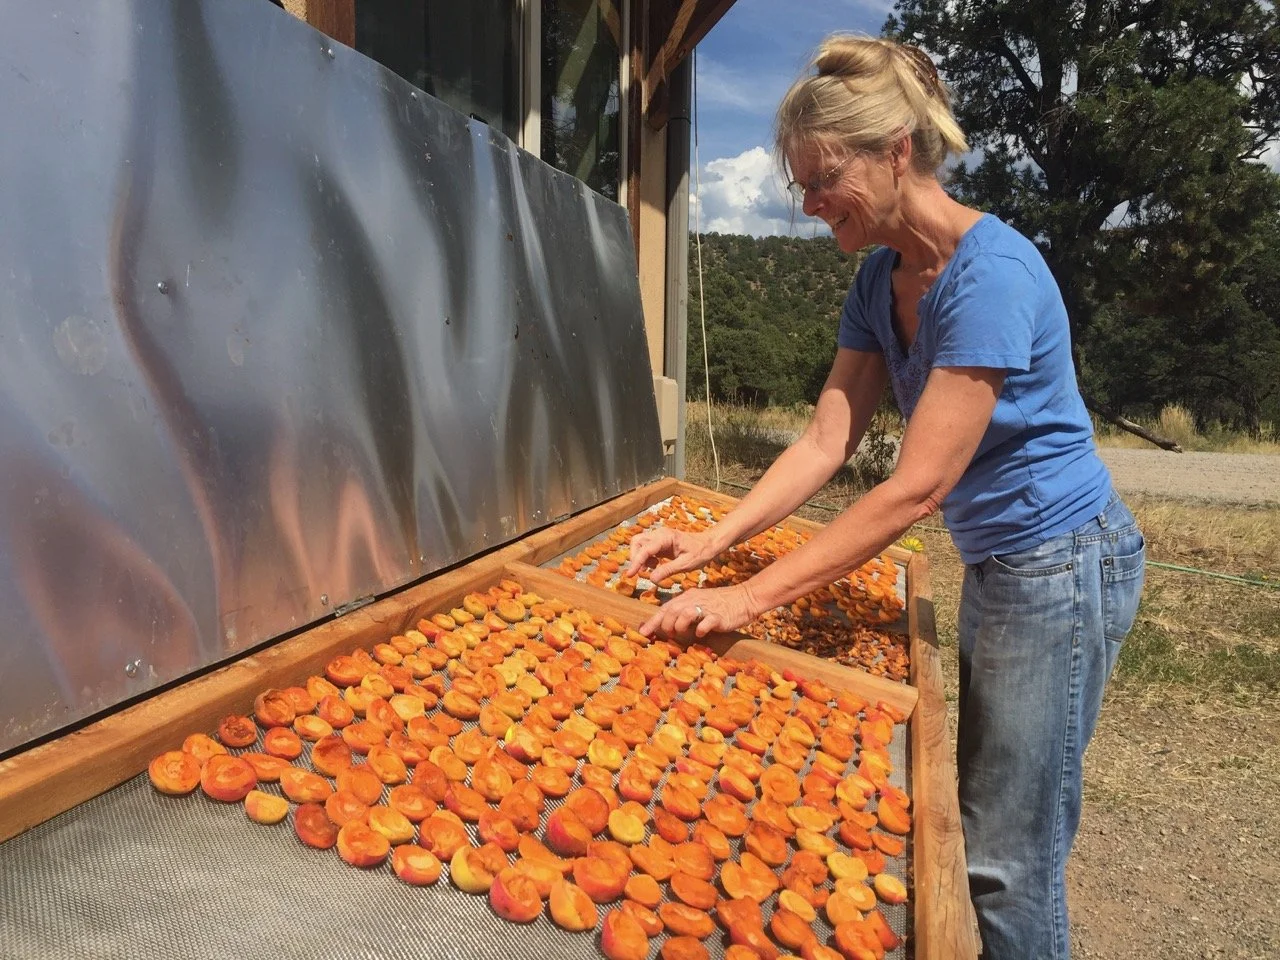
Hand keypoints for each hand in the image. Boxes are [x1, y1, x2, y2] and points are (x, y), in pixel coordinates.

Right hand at [624, 527, 718, 583]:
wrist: (709, 544)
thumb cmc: (700, 552)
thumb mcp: (686, 564)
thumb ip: (668, 570)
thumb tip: (651, 579)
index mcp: (666, 537)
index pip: (645, 549)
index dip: (636, 562)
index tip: (630, 575)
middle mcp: (659, 534)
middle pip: (637, 542)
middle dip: (635, 557)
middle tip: (642, 572)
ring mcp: (659, 537)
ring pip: (639, 544)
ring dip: (640, 558)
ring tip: (652, 568)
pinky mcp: (659, 542)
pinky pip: (645, 548)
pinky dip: (645, 558)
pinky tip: (655, 565)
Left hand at [638, 585, 758, 639]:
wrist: (744, 598)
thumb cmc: (721, 603)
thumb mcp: (699, 603)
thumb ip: (685, 612)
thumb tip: (669, 625)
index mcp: (688, 596)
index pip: (666, 608)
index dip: (653, 620)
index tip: (643, 631)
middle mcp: (694, 600)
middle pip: (671, 610)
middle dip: (665, 624)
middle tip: (668, 634)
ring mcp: (707, 608)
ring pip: (685, 614)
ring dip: (679, 626)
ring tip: (682, 633)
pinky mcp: (719, 616)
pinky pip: (705, 623)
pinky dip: (700, 629)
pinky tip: (700, 633)